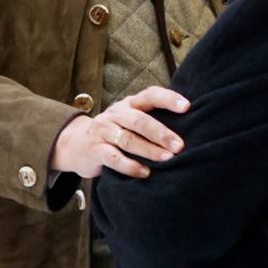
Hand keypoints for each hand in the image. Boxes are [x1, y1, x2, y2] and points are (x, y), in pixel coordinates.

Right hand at [51, 86, 188, 178]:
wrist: (76, 144)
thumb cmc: (116, 131)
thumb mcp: (130, 119)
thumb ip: (152, 118)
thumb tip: (191, 124)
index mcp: (130, 103)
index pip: (150, 95)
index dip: (168, 99)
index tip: (187, 107)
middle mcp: (116, 114)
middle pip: (140, 120)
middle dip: (161, 133)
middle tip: (179, 146)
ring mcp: (103, 131)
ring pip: (128, 139)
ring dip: (149, 150)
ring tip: (167, 159)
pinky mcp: (95, 150)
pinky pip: (114, 158)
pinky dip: (130, 166)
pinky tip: (145, 172)